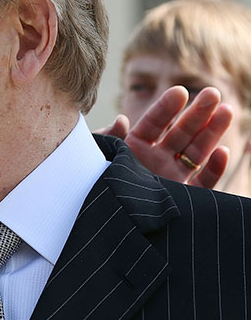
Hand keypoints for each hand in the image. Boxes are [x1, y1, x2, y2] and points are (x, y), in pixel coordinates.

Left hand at [99, 86, 232, 188]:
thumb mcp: (95, 161)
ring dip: (212, 132)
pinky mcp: (181, 199)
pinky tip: (223, 152)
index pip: (153, 123)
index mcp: (132, 148)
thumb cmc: (92, 190)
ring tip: (227, 110)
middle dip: (197, 112)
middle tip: (213, 92)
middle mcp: (154, 161)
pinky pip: (203, 184)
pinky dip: (214, 169)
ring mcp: (170, 178)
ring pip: (196, 152)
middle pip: (180, 132)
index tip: (180, 91)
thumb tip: (122, 120)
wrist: (104, 228)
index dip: (167, 107)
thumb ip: (107, 140)